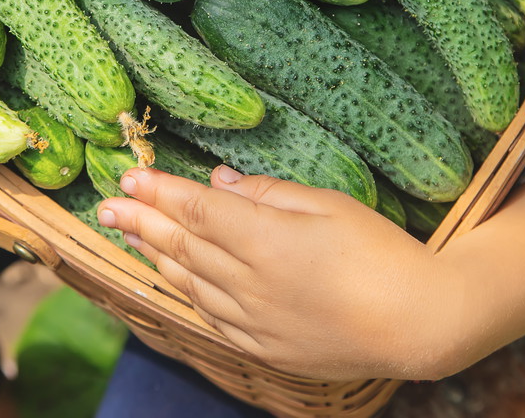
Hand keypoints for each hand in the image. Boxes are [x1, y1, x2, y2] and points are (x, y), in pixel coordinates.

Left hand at [97, 165, 461, 380]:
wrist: (419, 323)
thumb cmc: (381, 252)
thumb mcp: (327, 203)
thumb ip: (264, 193)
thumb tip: (215, 182)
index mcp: (265, 240)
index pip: (195, 210)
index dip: (159, 192)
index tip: (130, 177)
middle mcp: (250, 282)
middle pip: (182, 245)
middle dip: (139, 221)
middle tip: (105, 205)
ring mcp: (254, 320)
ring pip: (189, 282)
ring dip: (154, 256)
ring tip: (129, 235)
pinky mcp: (265, 347)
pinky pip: (211, 315)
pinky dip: (186, 291)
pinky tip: (173, 277)